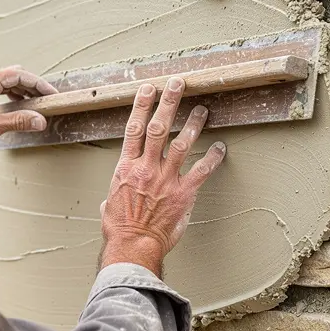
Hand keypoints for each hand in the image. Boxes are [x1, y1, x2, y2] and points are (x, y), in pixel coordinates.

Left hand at [0, 65, 58, 149]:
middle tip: (47, 99)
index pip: (18, 75)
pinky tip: (18, 105)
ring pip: (5, 82)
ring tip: (36, 103)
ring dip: (21, 92)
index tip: (51, 93)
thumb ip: (19, 121)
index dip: (38, 84)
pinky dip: (10, 95)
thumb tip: (40, 121)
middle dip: (32, 87)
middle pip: (13, 76)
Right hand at [99, 78, 226, 276]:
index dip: (142, 106)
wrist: (132, 247)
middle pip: (158, 128)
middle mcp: (146, 169)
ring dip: (193, 124)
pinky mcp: (183, 194)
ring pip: (181, 144)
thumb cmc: (119, 230)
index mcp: (126, 168)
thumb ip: (113, 196)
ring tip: (202, 109)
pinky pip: (202, 171)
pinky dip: (213, 158)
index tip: (148, 89)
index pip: (134, 129)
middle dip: (168, 103)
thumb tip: (109, 202)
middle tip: (177, 84)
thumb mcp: (109, 207)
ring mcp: (166, 180)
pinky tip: (221, 147)